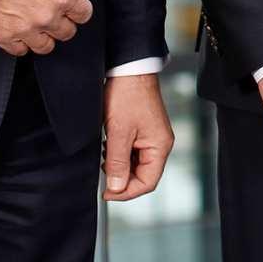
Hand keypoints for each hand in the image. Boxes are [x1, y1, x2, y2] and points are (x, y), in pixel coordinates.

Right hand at [0, 0, 91, 55]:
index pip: (84, 14)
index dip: (80, 9)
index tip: (74, 7)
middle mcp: (46, 16)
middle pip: (67, 32)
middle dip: (64, 23)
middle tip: (54, 13)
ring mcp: (25, 29)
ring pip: (45, 47)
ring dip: (45, 37)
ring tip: (38, 25)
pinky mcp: (4, 36)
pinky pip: (20, 51)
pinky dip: (22, 43)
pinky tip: (20, 30)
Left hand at [102, 73, 174, 199]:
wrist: (129, 69)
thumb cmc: (127, 95)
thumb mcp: (118, 132)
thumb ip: (117, 163)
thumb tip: (116, 188)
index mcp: (160, 146)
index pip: (147, 182)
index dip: (126, 192)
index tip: (107, 192)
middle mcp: (160, 143)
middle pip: (143, 174)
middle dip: (122, 177)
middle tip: (102, 173)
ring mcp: (153, 136)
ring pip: (137, 163)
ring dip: (119, 165)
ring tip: (104, 156)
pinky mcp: (144, 130)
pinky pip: (134, 151)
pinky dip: (120, 154)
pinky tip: (108, 146)